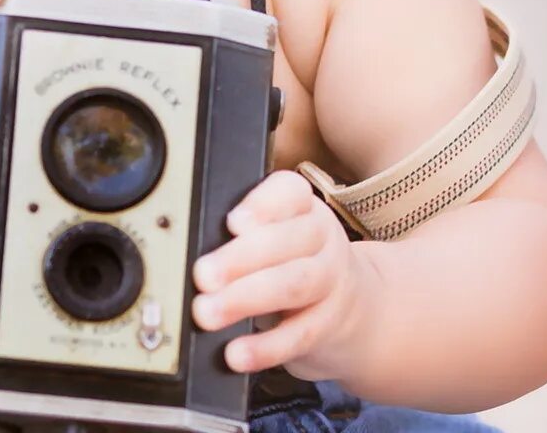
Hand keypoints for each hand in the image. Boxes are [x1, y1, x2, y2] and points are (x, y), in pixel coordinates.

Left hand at [190, 169, 380, 378]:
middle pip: (290, 241)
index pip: (291, 192)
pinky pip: (299, 335)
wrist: (353, 307)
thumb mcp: (278, 235)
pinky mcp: (329, 325)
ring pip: (294, 285)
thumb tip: (193, 250)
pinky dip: (266, 348)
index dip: (262, 205)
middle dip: (241, 258)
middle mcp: (322, 239)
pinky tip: (237, 353)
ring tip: (207, 313)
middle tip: (202, 276)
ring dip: (246, 299)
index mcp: (304, 208)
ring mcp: (331, 281)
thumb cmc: (295, 262)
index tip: (232, 222)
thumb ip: (242, 236)